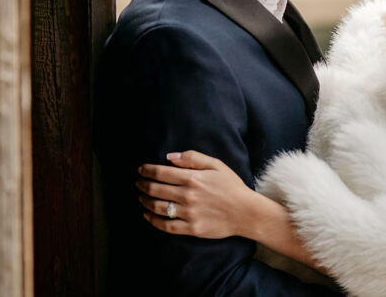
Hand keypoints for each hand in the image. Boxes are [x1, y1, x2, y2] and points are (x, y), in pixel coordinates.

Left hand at [135, 150, 261, 238]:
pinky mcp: (192, 228)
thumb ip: (191, 158)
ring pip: (157, 207)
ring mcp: (189, 213)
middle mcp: (188, 195)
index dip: (146, 170)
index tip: (140, 170)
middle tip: (138, 183)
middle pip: (155, 189)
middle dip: (142, 185)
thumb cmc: (232, 186)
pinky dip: (153, 221)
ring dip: (144, 201)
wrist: (247, 213)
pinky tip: (148, 216)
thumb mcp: (215, 165)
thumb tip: (169, 156)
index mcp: (192, 178)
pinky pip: (167, 226)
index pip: (160, 172)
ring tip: (140, 198)